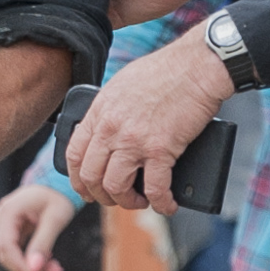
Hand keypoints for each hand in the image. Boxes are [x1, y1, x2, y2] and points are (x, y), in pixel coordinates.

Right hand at [0, 185, 75, 270]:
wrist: (58, 184)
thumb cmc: (57, 196)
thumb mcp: (55, 218)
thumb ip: (43, 243)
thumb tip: (33, 269)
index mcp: (8, 210)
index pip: (7, 246)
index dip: (20, 266)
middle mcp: (2, 217)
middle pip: (8, 254)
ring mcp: (5, 224)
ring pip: (13, 256)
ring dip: (34, 268)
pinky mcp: (12, 230)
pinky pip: (19, 251)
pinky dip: (34, 260)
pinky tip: (51, 263)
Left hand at [66, 25, 233, 214]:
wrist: (194, 67)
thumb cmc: (164, 71)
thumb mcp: (122, 84)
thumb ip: (110, 110)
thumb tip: (106, 132)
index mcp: (100, 110)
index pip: (75, 153)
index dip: (78, 179)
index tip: (88, 189)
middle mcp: (112, 127)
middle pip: (91, 176)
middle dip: (102, 195)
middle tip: (117, 198)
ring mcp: (134, 139)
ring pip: (116, 187)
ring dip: (128, 202)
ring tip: (142, 200)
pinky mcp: (160, 149)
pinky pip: (155, 189)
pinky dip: (161, 203)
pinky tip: (168, 204)